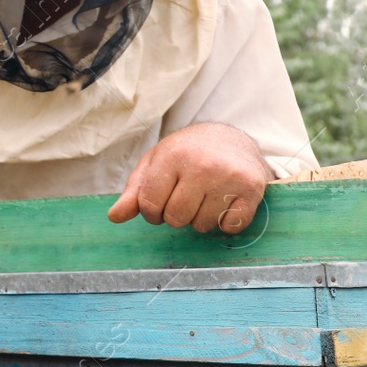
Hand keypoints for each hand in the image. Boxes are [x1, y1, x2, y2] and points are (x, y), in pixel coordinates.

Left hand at [108, 122, 270, 233]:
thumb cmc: (186, 154)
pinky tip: (223, 203)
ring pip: (202, 225)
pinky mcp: (251, 189)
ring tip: (204, 197)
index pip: (149, 205)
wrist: (230, 139)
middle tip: (184, 198)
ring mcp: (229, 177)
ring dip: (200, 219)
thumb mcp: (155, 164)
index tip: (159, 204)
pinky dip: (225, 222)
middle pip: (175, 218)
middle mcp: (201, 166)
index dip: (151, 212)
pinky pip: (230, 226)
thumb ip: (134, 192)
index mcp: (172, 156)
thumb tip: (114, 217)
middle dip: (175, 216)